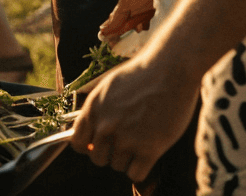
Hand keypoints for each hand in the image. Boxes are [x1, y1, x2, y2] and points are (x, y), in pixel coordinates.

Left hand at [70, 51, 200, 182]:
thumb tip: (91, 132)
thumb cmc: (140, 76)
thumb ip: (97, 109)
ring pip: (117, 167)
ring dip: (127, 160)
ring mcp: (126, 139)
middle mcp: (105, 126)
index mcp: (93, 108)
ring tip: (139, 143)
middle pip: (97, 159)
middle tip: (123, 144)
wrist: (168, 71)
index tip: (98, 145)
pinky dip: (140, 169)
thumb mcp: (107, 86)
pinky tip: (147, 155)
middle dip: (109, 154)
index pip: (77, 142)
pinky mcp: (149, 149)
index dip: (87, 147)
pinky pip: (135, 174)